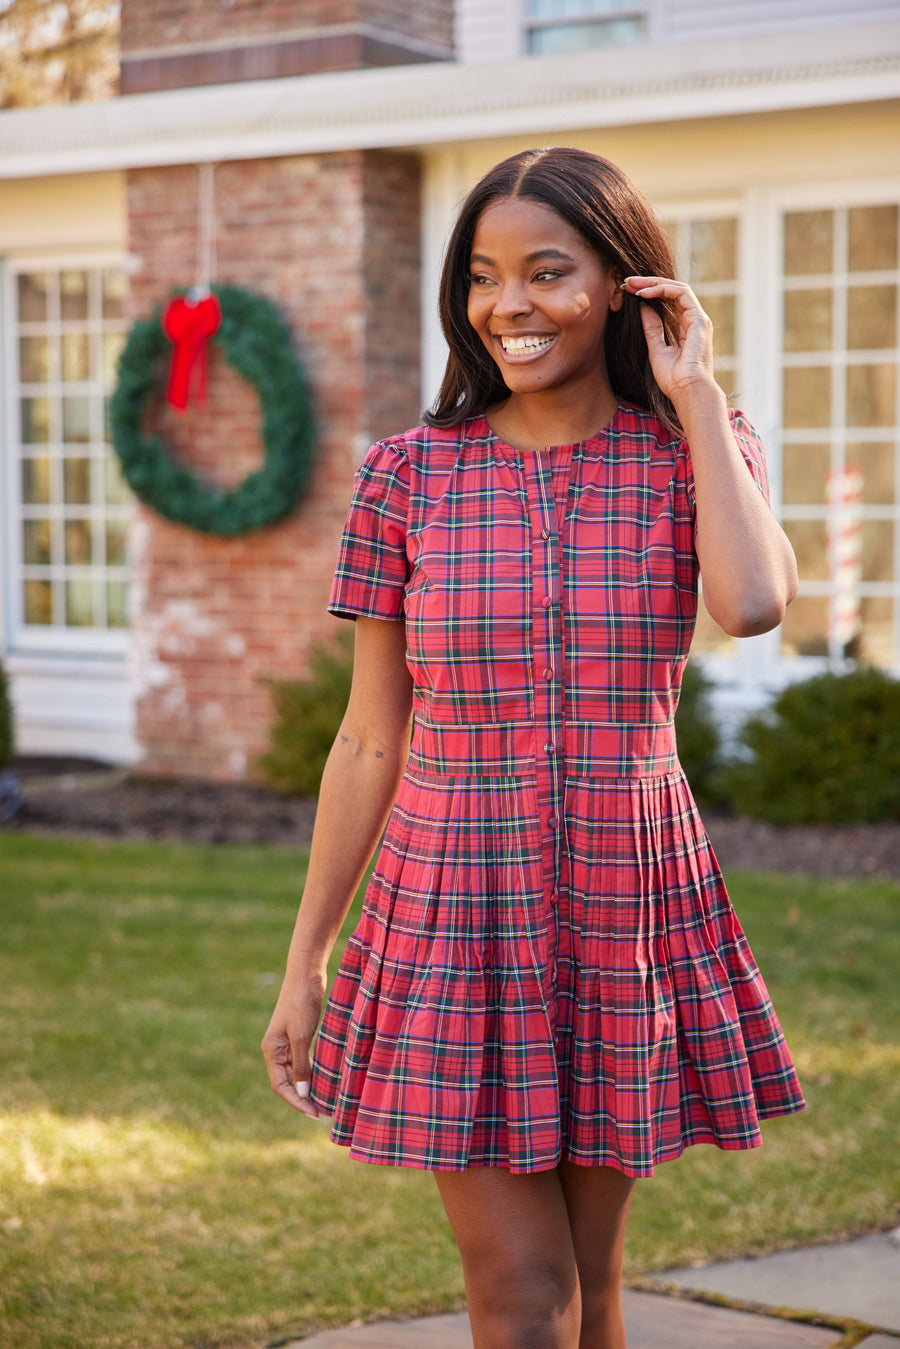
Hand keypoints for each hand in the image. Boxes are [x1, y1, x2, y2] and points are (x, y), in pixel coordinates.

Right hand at [261, 971, 325, 1117]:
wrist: (306, 975)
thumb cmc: (301, 1003)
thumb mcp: (302, 1037)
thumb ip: (301, 1066)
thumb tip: (303, 1094)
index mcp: (271, 1051)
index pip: (281, 1086)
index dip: (296, 1102)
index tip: (314, 1113)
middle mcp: (275, 1050)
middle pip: (286, 1083)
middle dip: (302, 1099)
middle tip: (322, 1112)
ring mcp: (286, 1043)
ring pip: (295, 1074)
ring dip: (307, 1088)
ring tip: (324, 1101)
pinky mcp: (297, 1036)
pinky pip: (301, 1062)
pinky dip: (311, 1073)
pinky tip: (323, 1080)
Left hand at [622, 276, 718, 404]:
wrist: (687, 391)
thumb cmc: (673, 379)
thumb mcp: (656, 349)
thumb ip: (652, 328)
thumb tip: (643, 307)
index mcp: (686, 328)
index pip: (668, 301)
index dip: (649, 293)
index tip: (628, 291)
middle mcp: (694, 320)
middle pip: (672, 291)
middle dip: (648, 284)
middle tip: (627, 282)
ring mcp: (698, 319)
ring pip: (677, 288)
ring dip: (653, 283)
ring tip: (633, 284)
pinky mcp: (699, 319)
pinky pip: (681, 293)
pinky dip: (662, 289)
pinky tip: (644, 293)